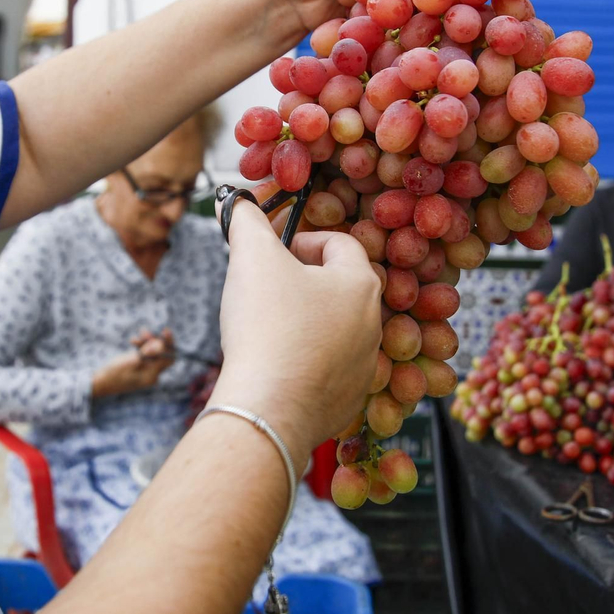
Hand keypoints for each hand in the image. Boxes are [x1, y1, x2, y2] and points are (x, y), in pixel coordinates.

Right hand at [92, 329, 175, 397]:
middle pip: (162, 354)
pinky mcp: (140, 367)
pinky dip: (141, 346)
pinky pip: (146, 354)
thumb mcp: (129, 361)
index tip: (165, 331)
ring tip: (139, 333)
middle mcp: (152, 374)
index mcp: (152, 376)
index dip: (169, 344)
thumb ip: (146, 354)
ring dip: (147, 341)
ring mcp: (146, 371)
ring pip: (154, 352)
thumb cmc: (113, 374)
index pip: (168, 358)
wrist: (101, 383)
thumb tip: (160, 345)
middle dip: (156, 341)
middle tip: (145, 331)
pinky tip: (132, 341)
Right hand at [209, 201, 381, 463]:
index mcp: (360, 283)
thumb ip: (248, 222)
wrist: (270, 409)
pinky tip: (275, 366)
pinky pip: (327, 370)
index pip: (338, 243)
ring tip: (268, 329)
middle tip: (266, 289)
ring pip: (334, 330)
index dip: (301, 240)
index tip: (273, 253)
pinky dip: (305, 363)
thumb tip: (240, 204)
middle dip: (302, 283)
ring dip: (305, 323)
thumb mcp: (252, 258)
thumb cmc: (267, 327)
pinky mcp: (348, 399)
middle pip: (338, 288)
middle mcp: (373, 323)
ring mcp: (364, 365)